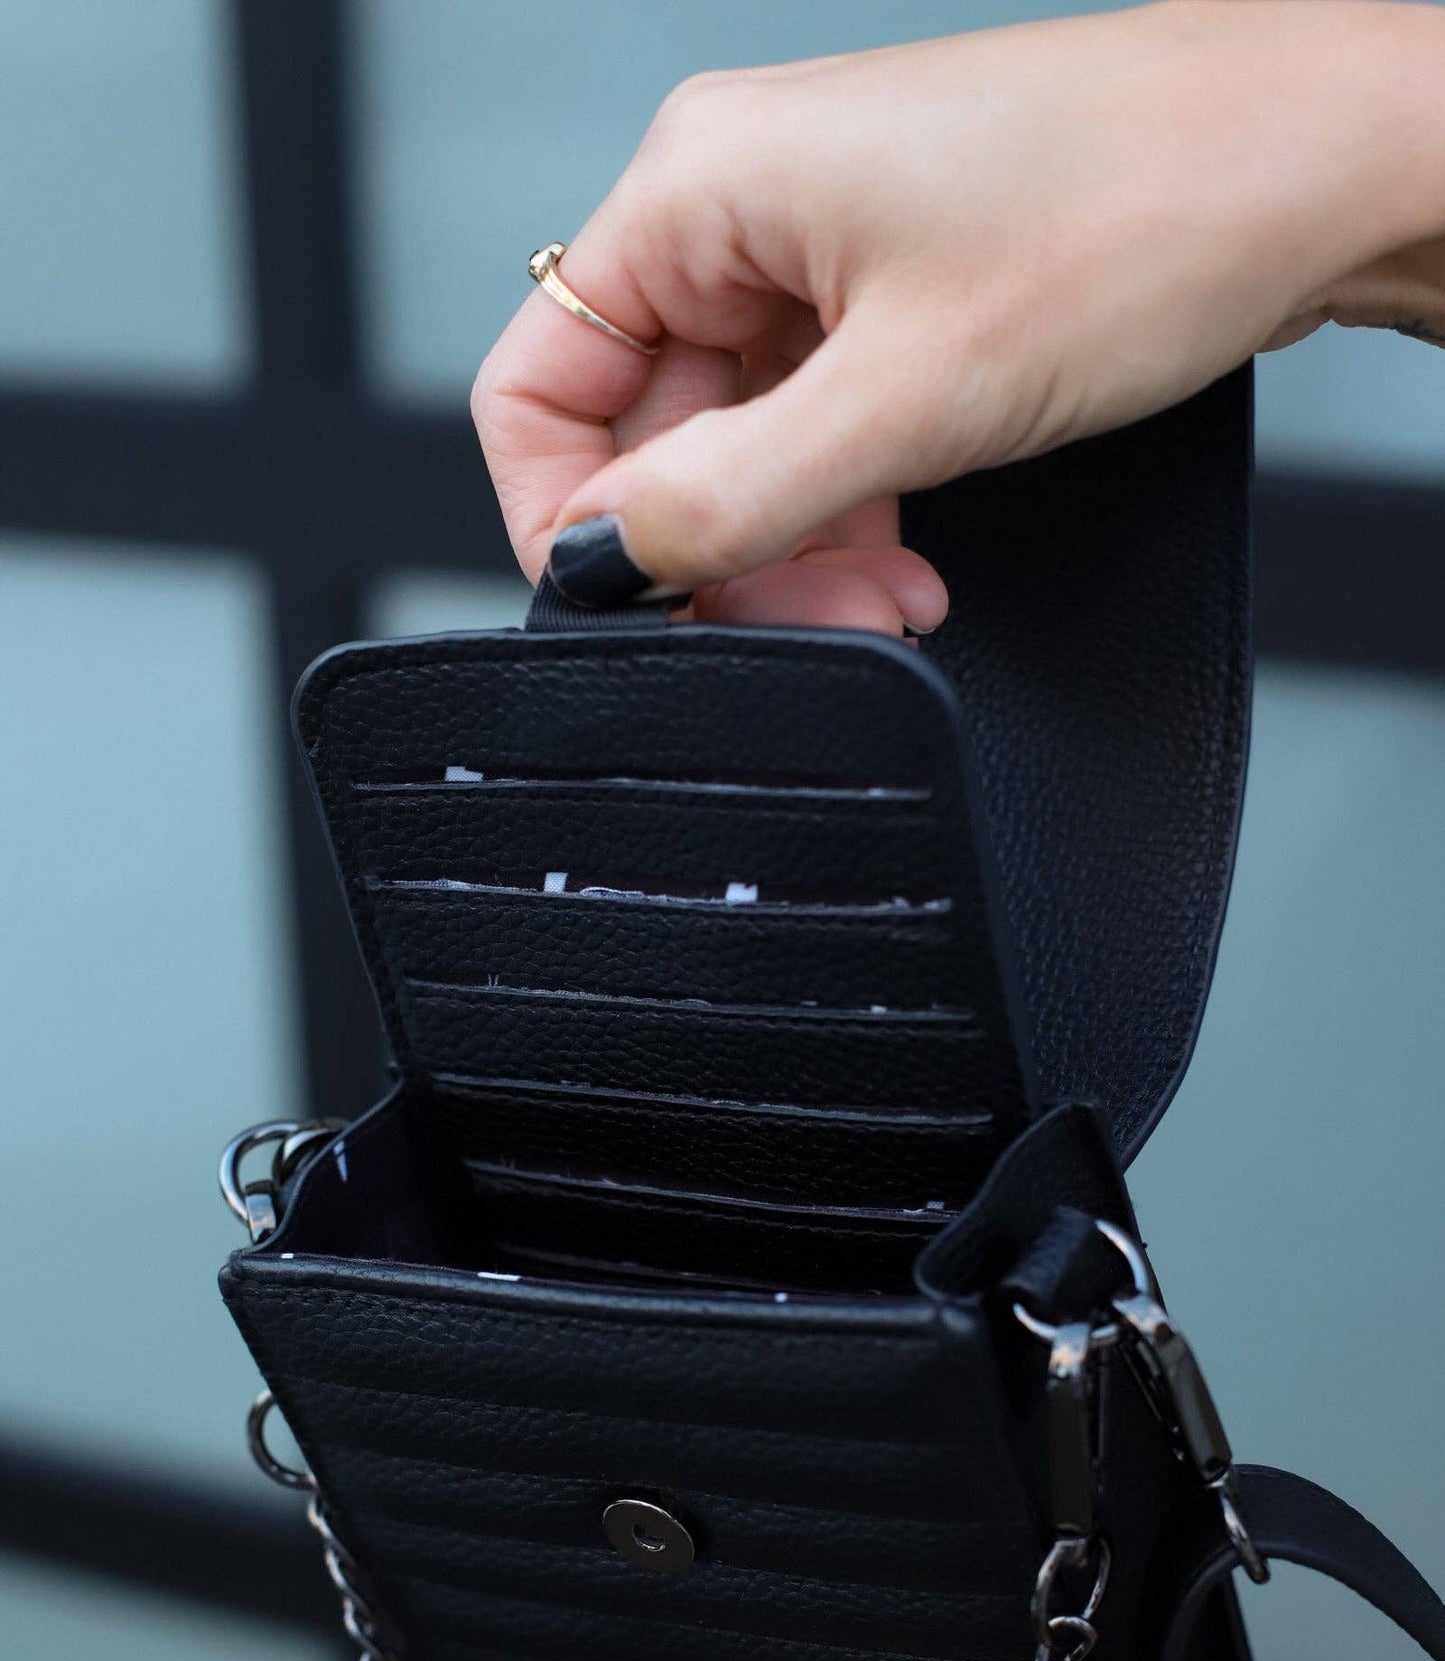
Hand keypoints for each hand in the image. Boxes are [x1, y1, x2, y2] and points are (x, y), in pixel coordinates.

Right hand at [473, 2, 1444, 630]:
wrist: (1323, 167)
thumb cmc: (1146, 210)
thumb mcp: (909, 395)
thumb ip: (730, 495)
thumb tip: (600, 560)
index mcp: (704, 185)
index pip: (538, 380)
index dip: (568, 520)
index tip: (641, 610)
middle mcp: (744, 205)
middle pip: (648, 431)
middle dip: (723, 550)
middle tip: (814, 618)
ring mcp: (821, 247)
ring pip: (739, 444)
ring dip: (799, 545)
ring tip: (892, 595)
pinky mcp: (893, 288)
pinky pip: (819, 427)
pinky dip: (850, 506)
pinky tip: (911, 554)